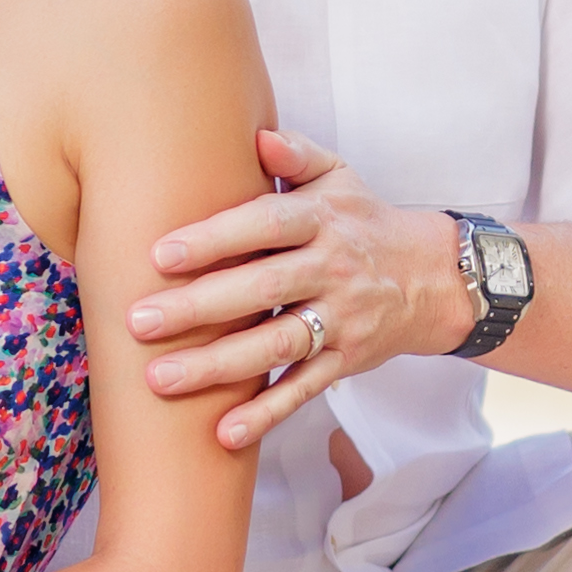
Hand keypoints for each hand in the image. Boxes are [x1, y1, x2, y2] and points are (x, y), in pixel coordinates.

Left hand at [132, 130, 469, 454]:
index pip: (266, 225)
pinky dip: (266, 414)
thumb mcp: (339, 177)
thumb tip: (257, 137)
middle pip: (263, 290)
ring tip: (159, 379)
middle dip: (198, 308)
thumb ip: (296, 155)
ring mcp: (341, 320)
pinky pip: (303, 391)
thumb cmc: (362, 221)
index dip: (215, 238)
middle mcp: (333, 270)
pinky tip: (223, 435)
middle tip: (137, 321)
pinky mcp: (345, 362)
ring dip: (216, 367)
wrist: (434, 277)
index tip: (160, 253)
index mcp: (323, 220)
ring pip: (275, 346)